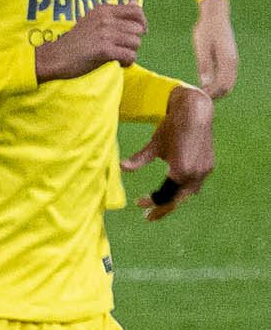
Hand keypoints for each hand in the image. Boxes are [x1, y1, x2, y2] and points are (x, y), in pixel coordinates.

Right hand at [35, 1, 147, 81]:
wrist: (54, 58)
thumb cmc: (73, 42)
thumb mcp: (93, 19)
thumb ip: (114, 12)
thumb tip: (135, 1)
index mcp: (104, 10)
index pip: (136, 11)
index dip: (142, 22)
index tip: (140, 32)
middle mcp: (106, 19)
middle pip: (137, 29)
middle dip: (134, 41)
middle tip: (122, 49)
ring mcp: (105, 34)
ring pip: (135, 43)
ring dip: (130, 52)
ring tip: (119, 57)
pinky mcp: (104, 50)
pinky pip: (129, 56)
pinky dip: (127, 62)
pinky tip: (119, 64)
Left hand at [122, 85, 214, 219]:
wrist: (196, 111)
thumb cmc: (172, 127)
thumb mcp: (154, 145)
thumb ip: (138, 159)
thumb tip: (120, 167)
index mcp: (180, 171)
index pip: (164, 196)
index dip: (151, 202)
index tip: (138, 202)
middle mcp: (195, 173)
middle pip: (177, 200)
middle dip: (162, 209)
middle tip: (148, 217)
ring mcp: (204, 170)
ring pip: (187, 194)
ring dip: (173, 201)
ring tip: (159, 207)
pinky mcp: (209, 165)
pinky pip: (195, 184)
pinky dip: (183, 191)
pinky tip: (174, 191)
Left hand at [192, 0, 237, 98]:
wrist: (214, 17)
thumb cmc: (206, 31)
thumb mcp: (202, 48)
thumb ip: (205, 66)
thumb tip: (206, 84)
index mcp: (227, 60)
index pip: (224, 85)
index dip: (212, 95)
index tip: (198, 97)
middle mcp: (232, 62)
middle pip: (228, 87)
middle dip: (214, 95)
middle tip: (197, 98)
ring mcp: (231, 61)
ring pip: (228, 83)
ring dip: (216, 91)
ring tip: (199, 93)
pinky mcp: (228, 60)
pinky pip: (225, 77)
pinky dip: (217, 84)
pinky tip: (204, 85)